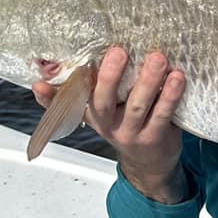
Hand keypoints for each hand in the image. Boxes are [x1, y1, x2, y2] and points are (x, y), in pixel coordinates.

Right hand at [33, 48, 187, 202]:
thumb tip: (65, 63)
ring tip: (157, 58)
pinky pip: (163, 114)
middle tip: (119, 51)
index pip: (67, 104)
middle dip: (110, 76)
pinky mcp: (155, 137)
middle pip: (103, 101)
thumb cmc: (127, 126)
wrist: (150, 165)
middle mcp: (108, 124)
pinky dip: (170, 95)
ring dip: (148, 81)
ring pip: (137, 106)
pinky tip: (177, 77)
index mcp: (92, 114)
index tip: (39, 83)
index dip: (50, 96)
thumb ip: (89, 89)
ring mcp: (131, 133)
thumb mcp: (104, 112)